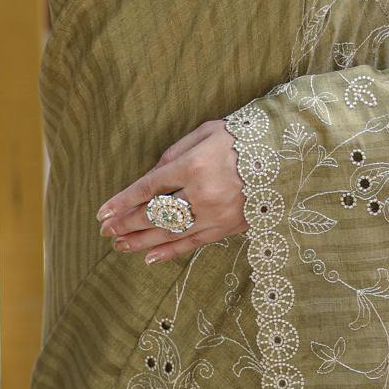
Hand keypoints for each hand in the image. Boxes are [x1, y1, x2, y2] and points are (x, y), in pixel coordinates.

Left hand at [95, 120, 248, 264]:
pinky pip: (194, 244)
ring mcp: (216, 214)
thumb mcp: (206, 132)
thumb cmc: (241, 137)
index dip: (123, 201)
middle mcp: (202, 193)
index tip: (103, 212)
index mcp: (194, 165)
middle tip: (106, 231)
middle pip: (155, 213)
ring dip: (142, 241)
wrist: (285, 154)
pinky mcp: (229, 227)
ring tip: (120, 245)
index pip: (148, 188)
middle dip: (127, 223)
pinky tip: (149, 257)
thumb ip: (175, 153)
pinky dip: (170, 252)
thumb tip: (151, 176)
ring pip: (171, 233)